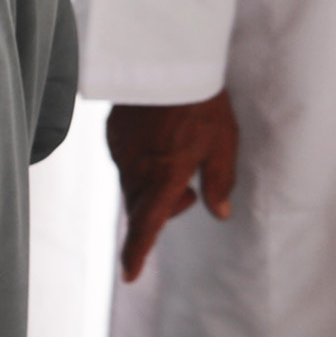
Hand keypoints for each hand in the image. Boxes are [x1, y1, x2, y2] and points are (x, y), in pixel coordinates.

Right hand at [106, 89, 238, 281]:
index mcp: (163, 178)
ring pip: (132, 184)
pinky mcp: (112, 135)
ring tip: (177, 153)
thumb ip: (220, 182)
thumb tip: (218, 212)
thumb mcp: (223, 144)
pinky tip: (158, 137)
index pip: (146, 225)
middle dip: (161, 210)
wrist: (164, 61)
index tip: (129, 276)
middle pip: (140, 207)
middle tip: (191, 190)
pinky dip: (141, 163)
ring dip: (152, 185)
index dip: (137, 253)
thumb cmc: (200, 104)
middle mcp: (136, 170)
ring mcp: (120, 152)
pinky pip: (125, 161)